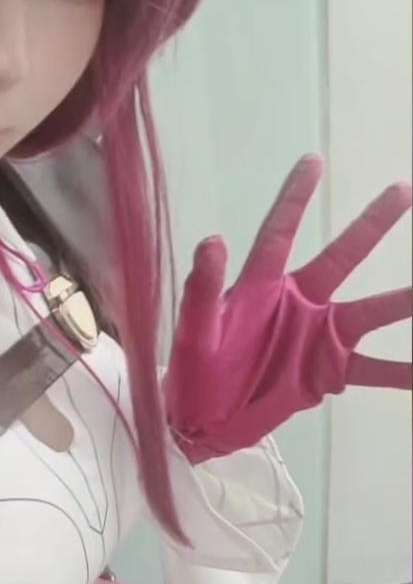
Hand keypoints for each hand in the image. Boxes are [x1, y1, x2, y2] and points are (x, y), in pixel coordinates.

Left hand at [164, 154, 411, 463]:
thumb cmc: (191, 373)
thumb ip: (202, 292)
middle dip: (372, 224)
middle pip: (341, 257)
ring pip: (372, 310)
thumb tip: (211, 241)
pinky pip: (376, 370)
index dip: (294, 197)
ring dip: (406, 299)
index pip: (279, 233)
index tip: (312, 161)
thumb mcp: (194, 334)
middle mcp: (297, 303)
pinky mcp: (328, 372)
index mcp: (259, 288)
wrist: (201, 422)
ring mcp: (318, 336)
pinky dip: (405, 373)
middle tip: (403, 189)